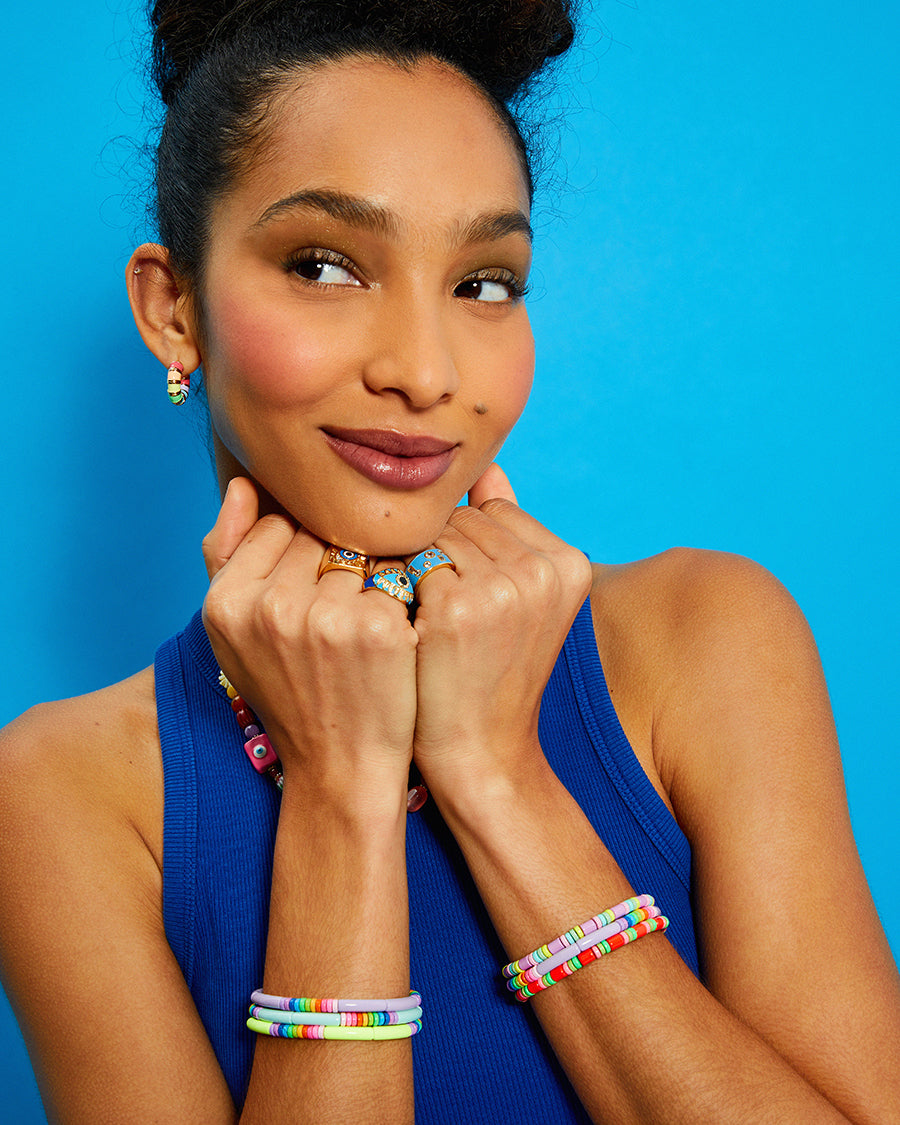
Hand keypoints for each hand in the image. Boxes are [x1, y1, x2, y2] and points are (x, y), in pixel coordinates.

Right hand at [201, 478, 417, 801]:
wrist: (340, 766)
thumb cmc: (291, 690)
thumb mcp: (237, 631)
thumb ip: (227, 554)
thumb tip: (243, 484)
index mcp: (225, 602)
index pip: (277, 526)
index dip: (303, 555)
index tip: (311, 595)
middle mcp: (269, 607)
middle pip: (321, 534)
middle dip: (338, 562)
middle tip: (342, 615)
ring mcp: (325, 617)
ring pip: (363, 550)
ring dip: (373, 574)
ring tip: (366, 625)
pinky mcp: (377, 629)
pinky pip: (397, 575)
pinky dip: (401, 597)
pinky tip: (394, 635)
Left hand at [410, 464, 591, 793]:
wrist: (482, 752)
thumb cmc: (492, 673)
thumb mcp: (520, 600)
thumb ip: (510, 530)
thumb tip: (488, 467)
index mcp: (570, 563)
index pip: (494, 510)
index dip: (462, 546)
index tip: (457, 589)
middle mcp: (544, 568)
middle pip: (461, 518)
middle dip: (436, 552)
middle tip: (428, 602)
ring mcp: (502, 586)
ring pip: (430, 535)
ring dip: (411, 565)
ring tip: (414, 611)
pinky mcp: (456, 606)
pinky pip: (406, 562)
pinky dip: (394, 585)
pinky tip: (401, 619)